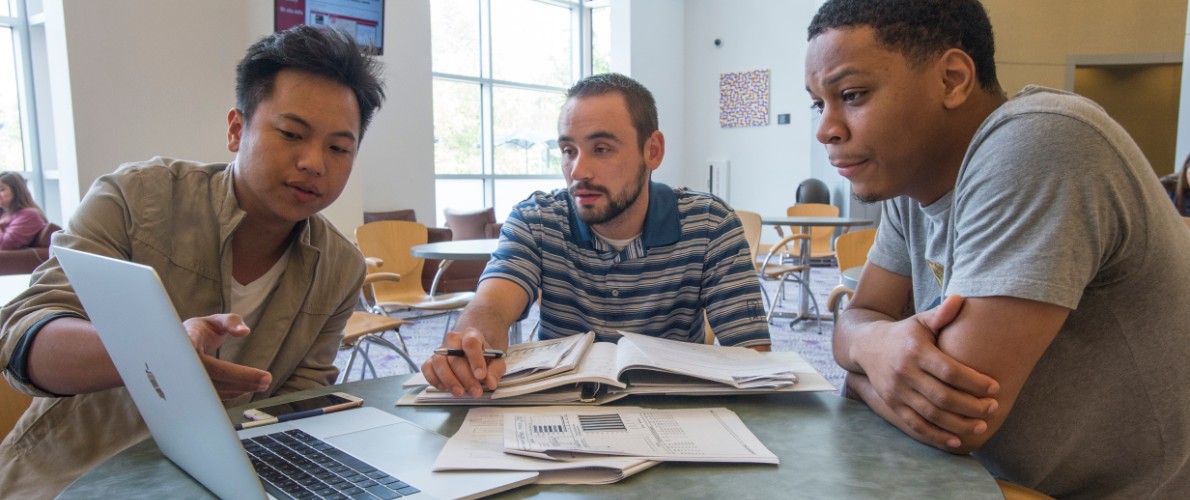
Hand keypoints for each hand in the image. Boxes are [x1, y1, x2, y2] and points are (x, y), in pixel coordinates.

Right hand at [183, 313, 271, 399]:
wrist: (180, 344)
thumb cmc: (200, 331)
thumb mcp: (216, 320)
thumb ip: (231, 322)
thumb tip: (244, 331)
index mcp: (186, 343)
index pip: (203, 357)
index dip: (224, 369)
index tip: (252, 373)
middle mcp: (183, 363)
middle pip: (212, 376)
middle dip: (241, 379)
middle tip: (266, 379)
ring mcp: (186, 379)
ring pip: (213, 389)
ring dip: (240, 389)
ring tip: (263, 383)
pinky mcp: (194, 390)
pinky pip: (213, 395)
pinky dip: (233, 393)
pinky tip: (248, 387)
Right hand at [422, 327, 506, 397]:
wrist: (471, 354)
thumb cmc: (484, 358)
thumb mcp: (496, 362)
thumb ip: (495, 371)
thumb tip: (490, 383)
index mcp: (471, 335)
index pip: (471, 343)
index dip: (475, 360)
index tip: (481, 376)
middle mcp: (453, 339)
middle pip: (455, 357)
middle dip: (466, 378)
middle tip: (475, 392)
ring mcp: (440, 350)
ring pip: (439, 363)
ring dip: (449, 380)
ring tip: (460, 393)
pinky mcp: (431, 361)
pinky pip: (427, 369)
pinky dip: (434, 380)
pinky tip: (445, 388)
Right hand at [854, 295, 999, 448]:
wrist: (867, 346)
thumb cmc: (905, 333)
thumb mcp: (921, 320)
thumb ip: (942, 314)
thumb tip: (960, 299)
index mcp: (915, 351)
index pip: (949, 371)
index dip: (974, 382)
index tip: (995, 387)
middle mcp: (904, 373)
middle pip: (942, 397)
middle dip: (972, 406)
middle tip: (993, 408)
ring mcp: (896, 392)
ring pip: (931, 415)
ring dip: (959, 424)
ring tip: (982, 425)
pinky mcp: (892, 405)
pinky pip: (916, 426)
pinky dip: (937, 437)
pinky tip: (957, 441)